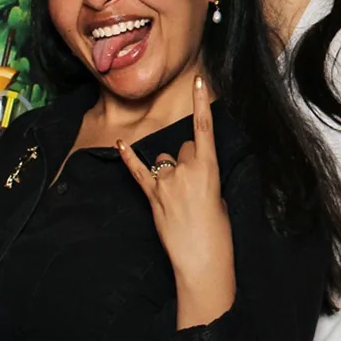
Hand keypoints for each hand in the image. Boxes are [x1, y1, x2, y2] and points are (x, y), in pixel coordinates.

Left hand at [117, 75, 231, 278]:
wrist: (202, 259)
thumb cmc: (218, 231)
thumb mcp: (220, 196)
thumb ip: (205, 176)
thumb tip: (193, 171)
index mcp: (209, 168)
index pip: (204, 128)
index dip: (201, 103)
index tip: (197, 80)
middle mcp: (184, 169)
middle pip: (183, 146)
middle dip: (188, 158)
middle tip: (195, 185)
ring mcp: (165, 182)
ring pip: (164, 160)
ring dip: (169, 170)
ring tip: (178, 196)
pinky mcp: (151, 196)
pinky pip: (137, 171)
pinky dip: (129, 159)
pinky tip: (120, 145)